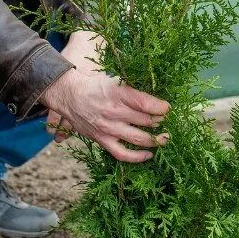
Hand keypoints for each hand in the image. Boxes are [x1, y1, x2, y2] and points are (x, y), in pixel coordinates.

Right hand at [41, 35, 169, 162]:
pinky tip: (149, 155)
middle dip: (160, 122)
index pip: (145, 103)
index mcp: (118, 93)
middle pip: (146, 121)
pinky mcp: (102, 140)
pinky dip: (137, 157)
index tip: (168, 108)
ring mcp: (108, 128)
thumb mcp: (116, 80)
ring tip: (165, 138)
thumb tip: (157, 100)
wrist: (70, 95)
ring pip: (138, 138)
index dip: (161, 108)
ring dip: (155, 140)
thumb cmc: (96, 86)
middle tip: (167, 121)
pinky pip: (122, 153)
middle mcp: (114, 111)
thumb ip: (134, 90)